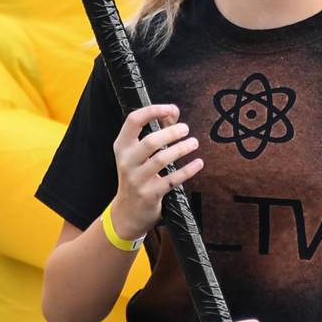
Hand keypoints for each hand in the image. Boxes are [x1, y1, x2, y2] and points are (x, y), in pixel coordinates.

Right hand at [110, 103, 201, 240]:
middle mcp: (127, 161)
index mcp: (122, 146)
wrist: (127, 211)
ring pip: (161, 160)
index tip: (170, 109)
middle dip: (171, 133)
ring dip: (181, 149)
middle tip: (186, 129)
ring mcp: (137, 179)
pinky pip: (172, 179)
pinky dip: (188, 170)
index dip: (152, 111)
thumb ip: (154, 132)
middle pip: (150, 142)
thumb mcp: (136, 154)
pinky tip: (198, 163)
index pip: (133, 121)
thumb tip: (173, 113)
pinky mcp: (150, 194)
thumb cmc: (136, 175)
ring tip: (194, 143)